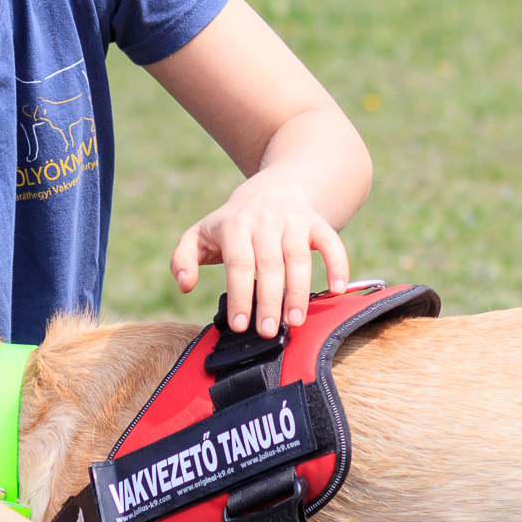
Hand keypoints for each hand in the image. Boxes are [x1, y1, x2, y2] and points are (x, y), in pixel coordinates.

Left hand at [170, 174, 352, 337]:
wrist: (272, 190)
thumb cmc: (232, 223)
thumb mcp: (200, 234)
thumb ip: (184, 258)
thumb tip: (185, 284)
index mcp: (234, 225)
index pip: (238, 263)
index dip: (240, 294)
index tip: (240, 325)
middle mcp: (265, 221)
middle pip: (269, 264)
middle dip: (269, 300)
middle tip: (268, 331)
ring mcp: (293, 221)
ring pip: (298, 258)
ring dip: (298, 291)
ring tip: (295, 321)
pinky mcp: (317, 223)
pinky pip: (330, 242)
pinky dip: (338, 265)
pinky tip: (337, 290)